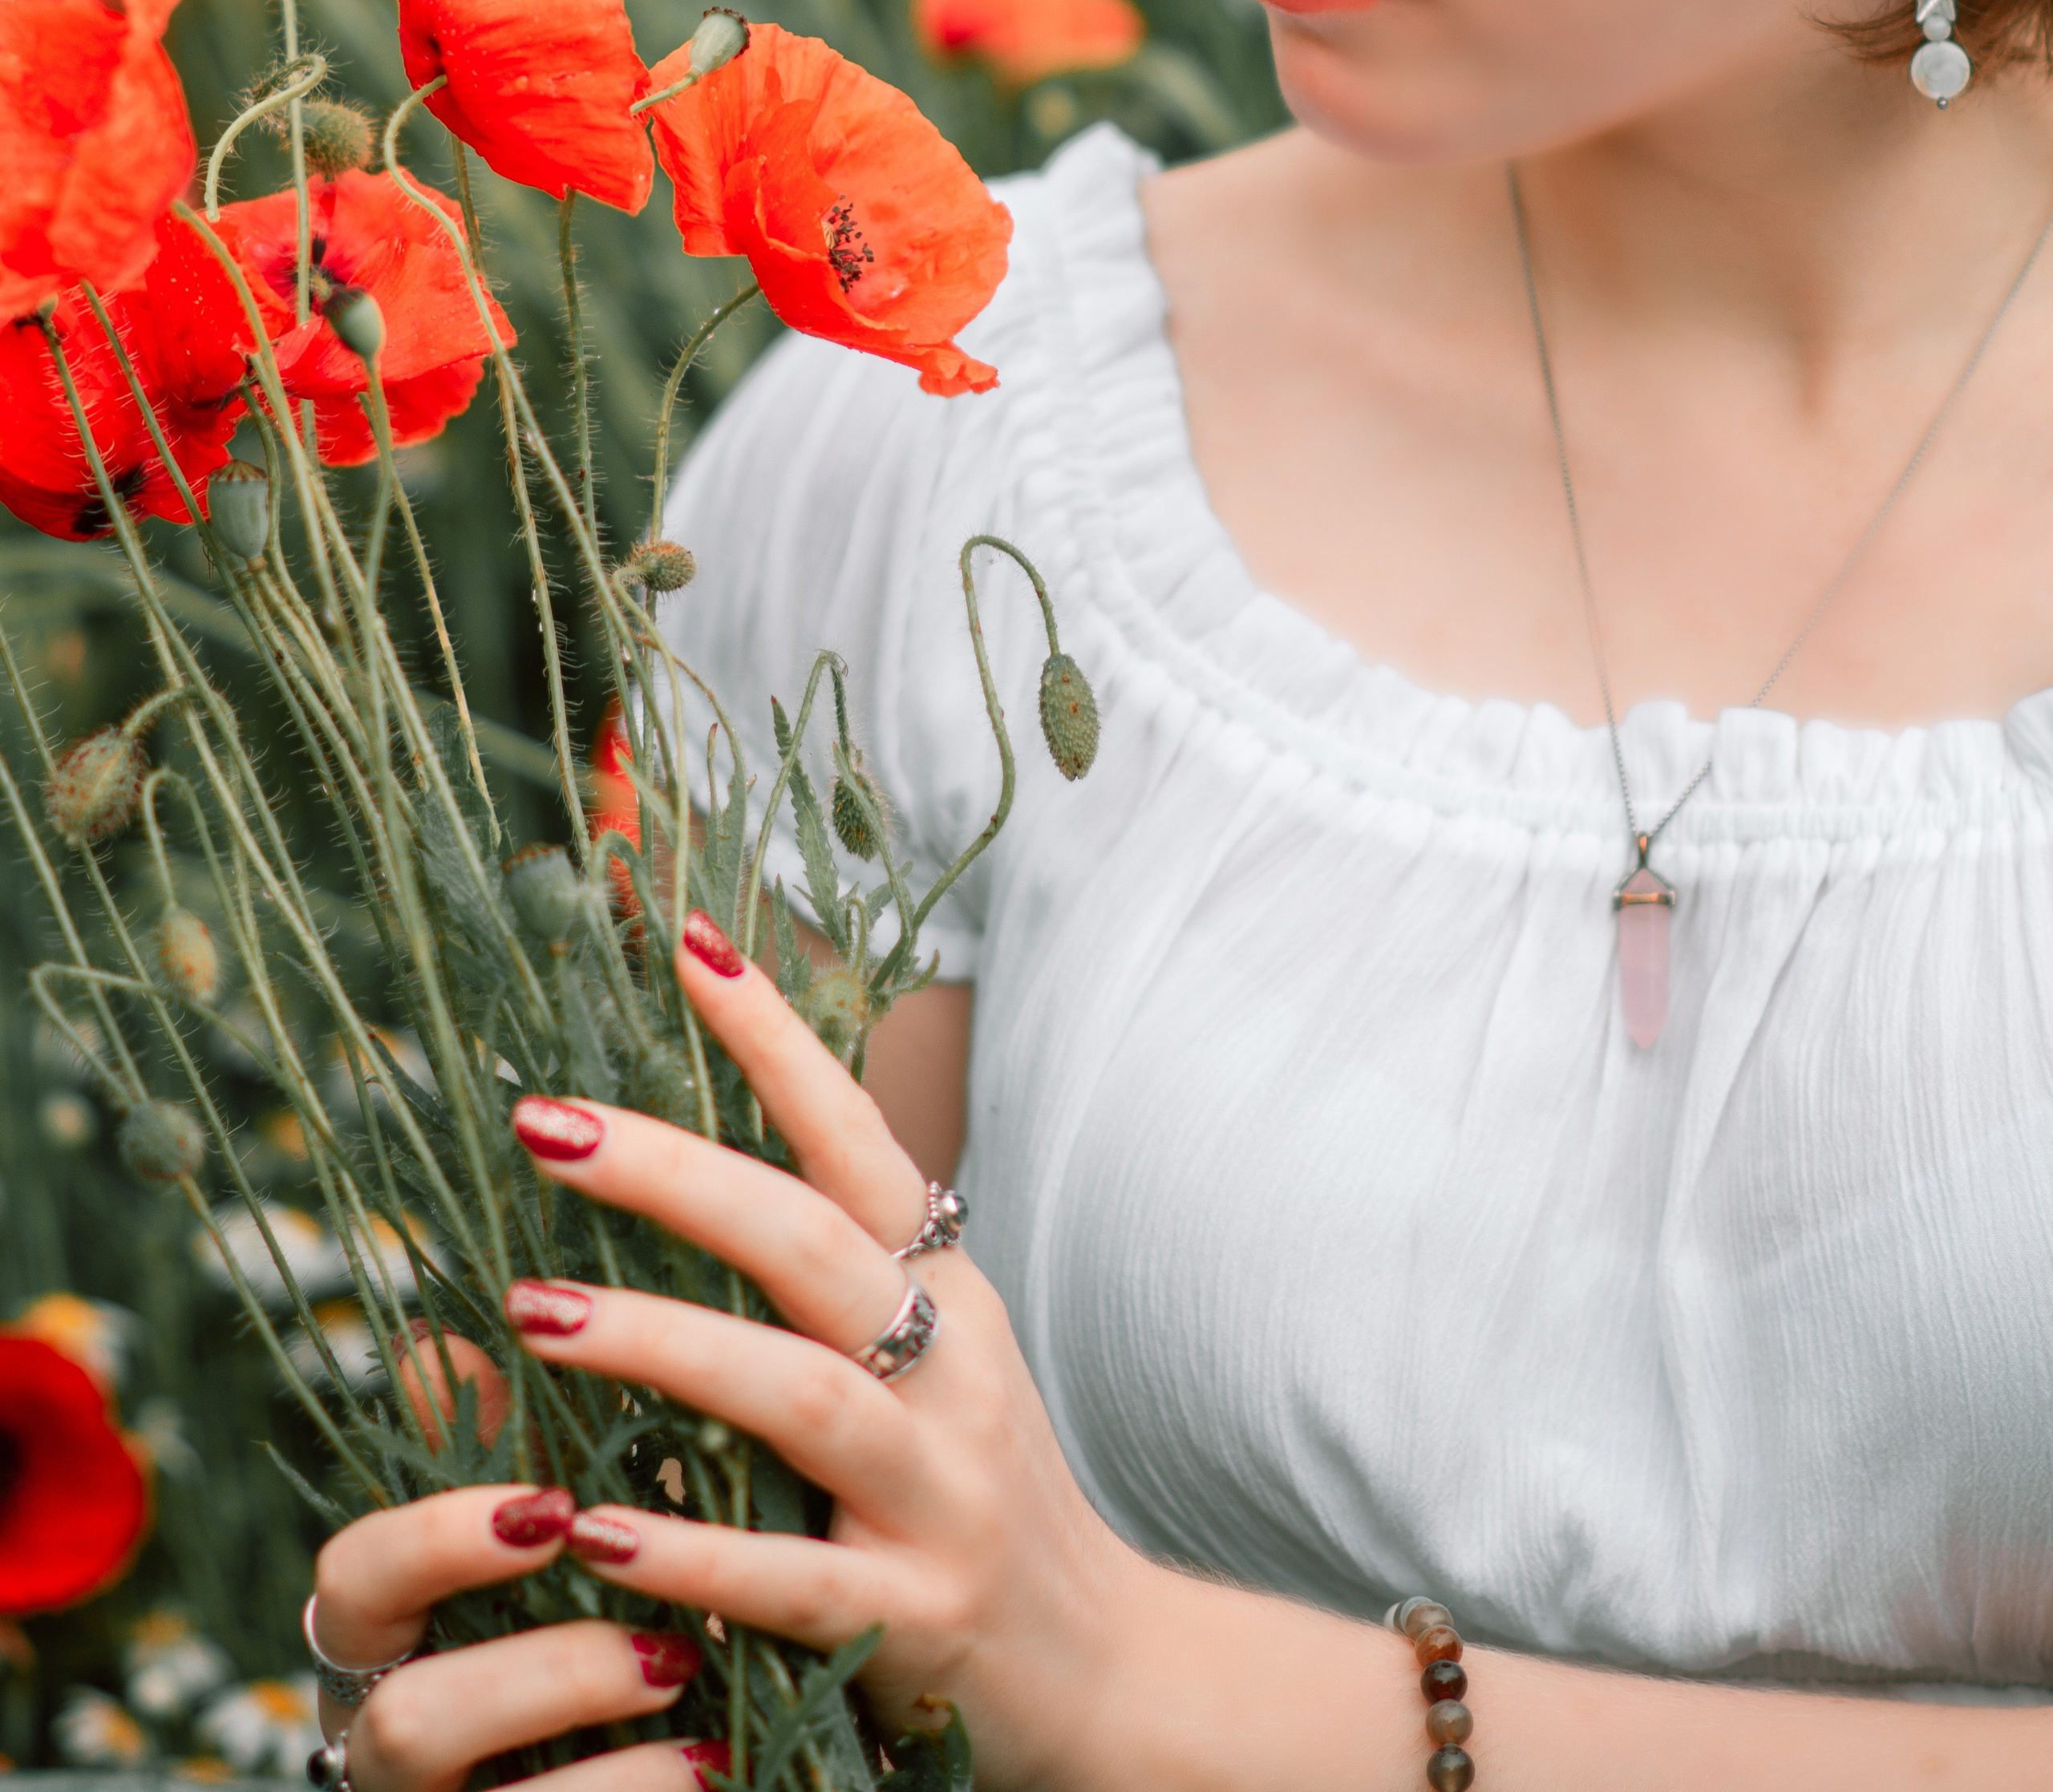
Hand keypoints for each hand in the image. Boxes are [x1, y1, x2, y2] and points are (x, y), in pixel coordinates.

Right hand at [308, 1482, 717, 1791]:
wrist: (624, 1749)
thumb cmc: (560, 1607)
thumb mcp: (533, 1534)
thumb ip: (494, 1449)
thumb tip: (442, 1340)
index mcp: (389, 1639)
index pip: (353, 1579)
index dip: (437, 1541)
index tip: (554, 1505)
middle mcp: (392, 1746)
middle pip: (408, 1721)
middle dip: (546, 1675)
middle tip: (665, 1634)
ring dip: (613, 1748)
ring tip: (698, 1684)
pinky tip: (724, 1758)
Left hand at [481, 909, 1140, 1786]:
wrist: (1109, 1676)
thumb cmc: (973, 1494)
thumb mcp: (920, 1365)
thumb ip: (809, 1284)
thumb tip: (658, 1170)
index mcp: (943, 1292)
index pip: (859, 1139)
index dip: (779, 1043)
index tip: (689, 942)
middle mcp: (952, 1371)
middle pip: (812, 1241)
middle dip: (676, 1171)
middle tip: (545, 1122)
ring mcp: (943, 1495)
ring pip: (802, 1396)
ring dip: (665, 1345)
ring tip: (532, 1311)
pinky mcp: (920, 1620)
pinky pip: (796, 1580)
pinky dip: (693, 1552)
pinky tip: (592, 1527)